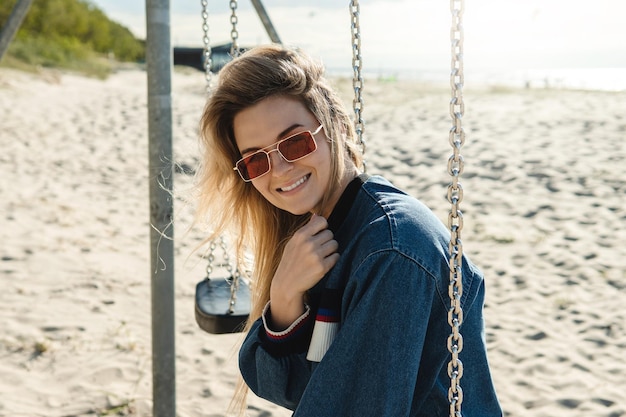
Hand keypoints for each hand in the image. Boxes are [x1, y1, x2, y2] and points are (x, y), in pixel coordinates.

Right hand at [269, 214, 339, 328]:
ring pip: (335, 244)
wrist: (287, 284)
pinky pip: (336, 257)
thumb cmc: (291, 261)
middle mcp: (308, 244)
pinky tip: (323, 263)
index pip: (322, 221)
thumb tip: (317, 216)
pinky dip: (332, 259)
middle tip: (320, 248)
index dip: (323, 227)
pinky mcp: (322, 267)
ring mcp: (316, 256)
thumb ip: (306, 230)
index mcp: (300, 236)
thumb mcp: (293, 243)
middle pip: (330, 234)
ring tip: (322, 256)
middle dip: (327, 240)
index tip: (319, 234)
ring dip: (331, 250)